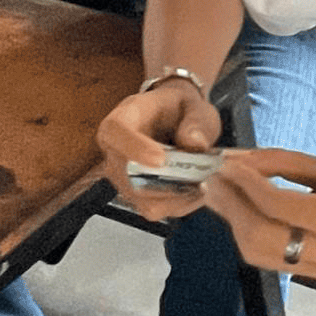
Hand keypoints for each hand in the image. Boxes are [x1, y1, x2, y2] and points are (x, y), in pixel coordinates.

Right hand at [96, 78, 222, 221]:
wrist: (175, 120)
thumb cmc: (178, 109)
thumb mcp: (193, 105)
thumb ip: (196, 122)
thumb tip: (195, 145)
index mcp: (122, 119)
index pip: (116, 132)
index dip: (135, 149)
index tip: (160, 160)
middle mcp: (113, 150)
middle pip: (126, 174)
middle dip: (163, 181)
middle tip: (198, 178)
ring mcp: (120, 176)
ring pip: (139, 198)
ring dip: (174, 196)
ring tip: (201, 184)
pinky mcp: (133, 195)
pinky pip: (152, 209)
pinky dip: (177, 205)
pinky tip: (195, 192)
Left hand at [202, 148, 315, 277]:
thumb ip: (291, 165)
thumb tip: (247, 159)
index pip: (275, 205)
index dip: (243, 184)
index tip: (225, 164)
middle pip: (260, 236)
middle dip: (230, 207)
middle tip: (214, 180)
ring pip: (263, 255)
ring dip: (237, 225)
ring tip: (224, 196)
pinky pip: (280, 261)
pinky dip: (258, 238)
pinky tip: (250, 214)